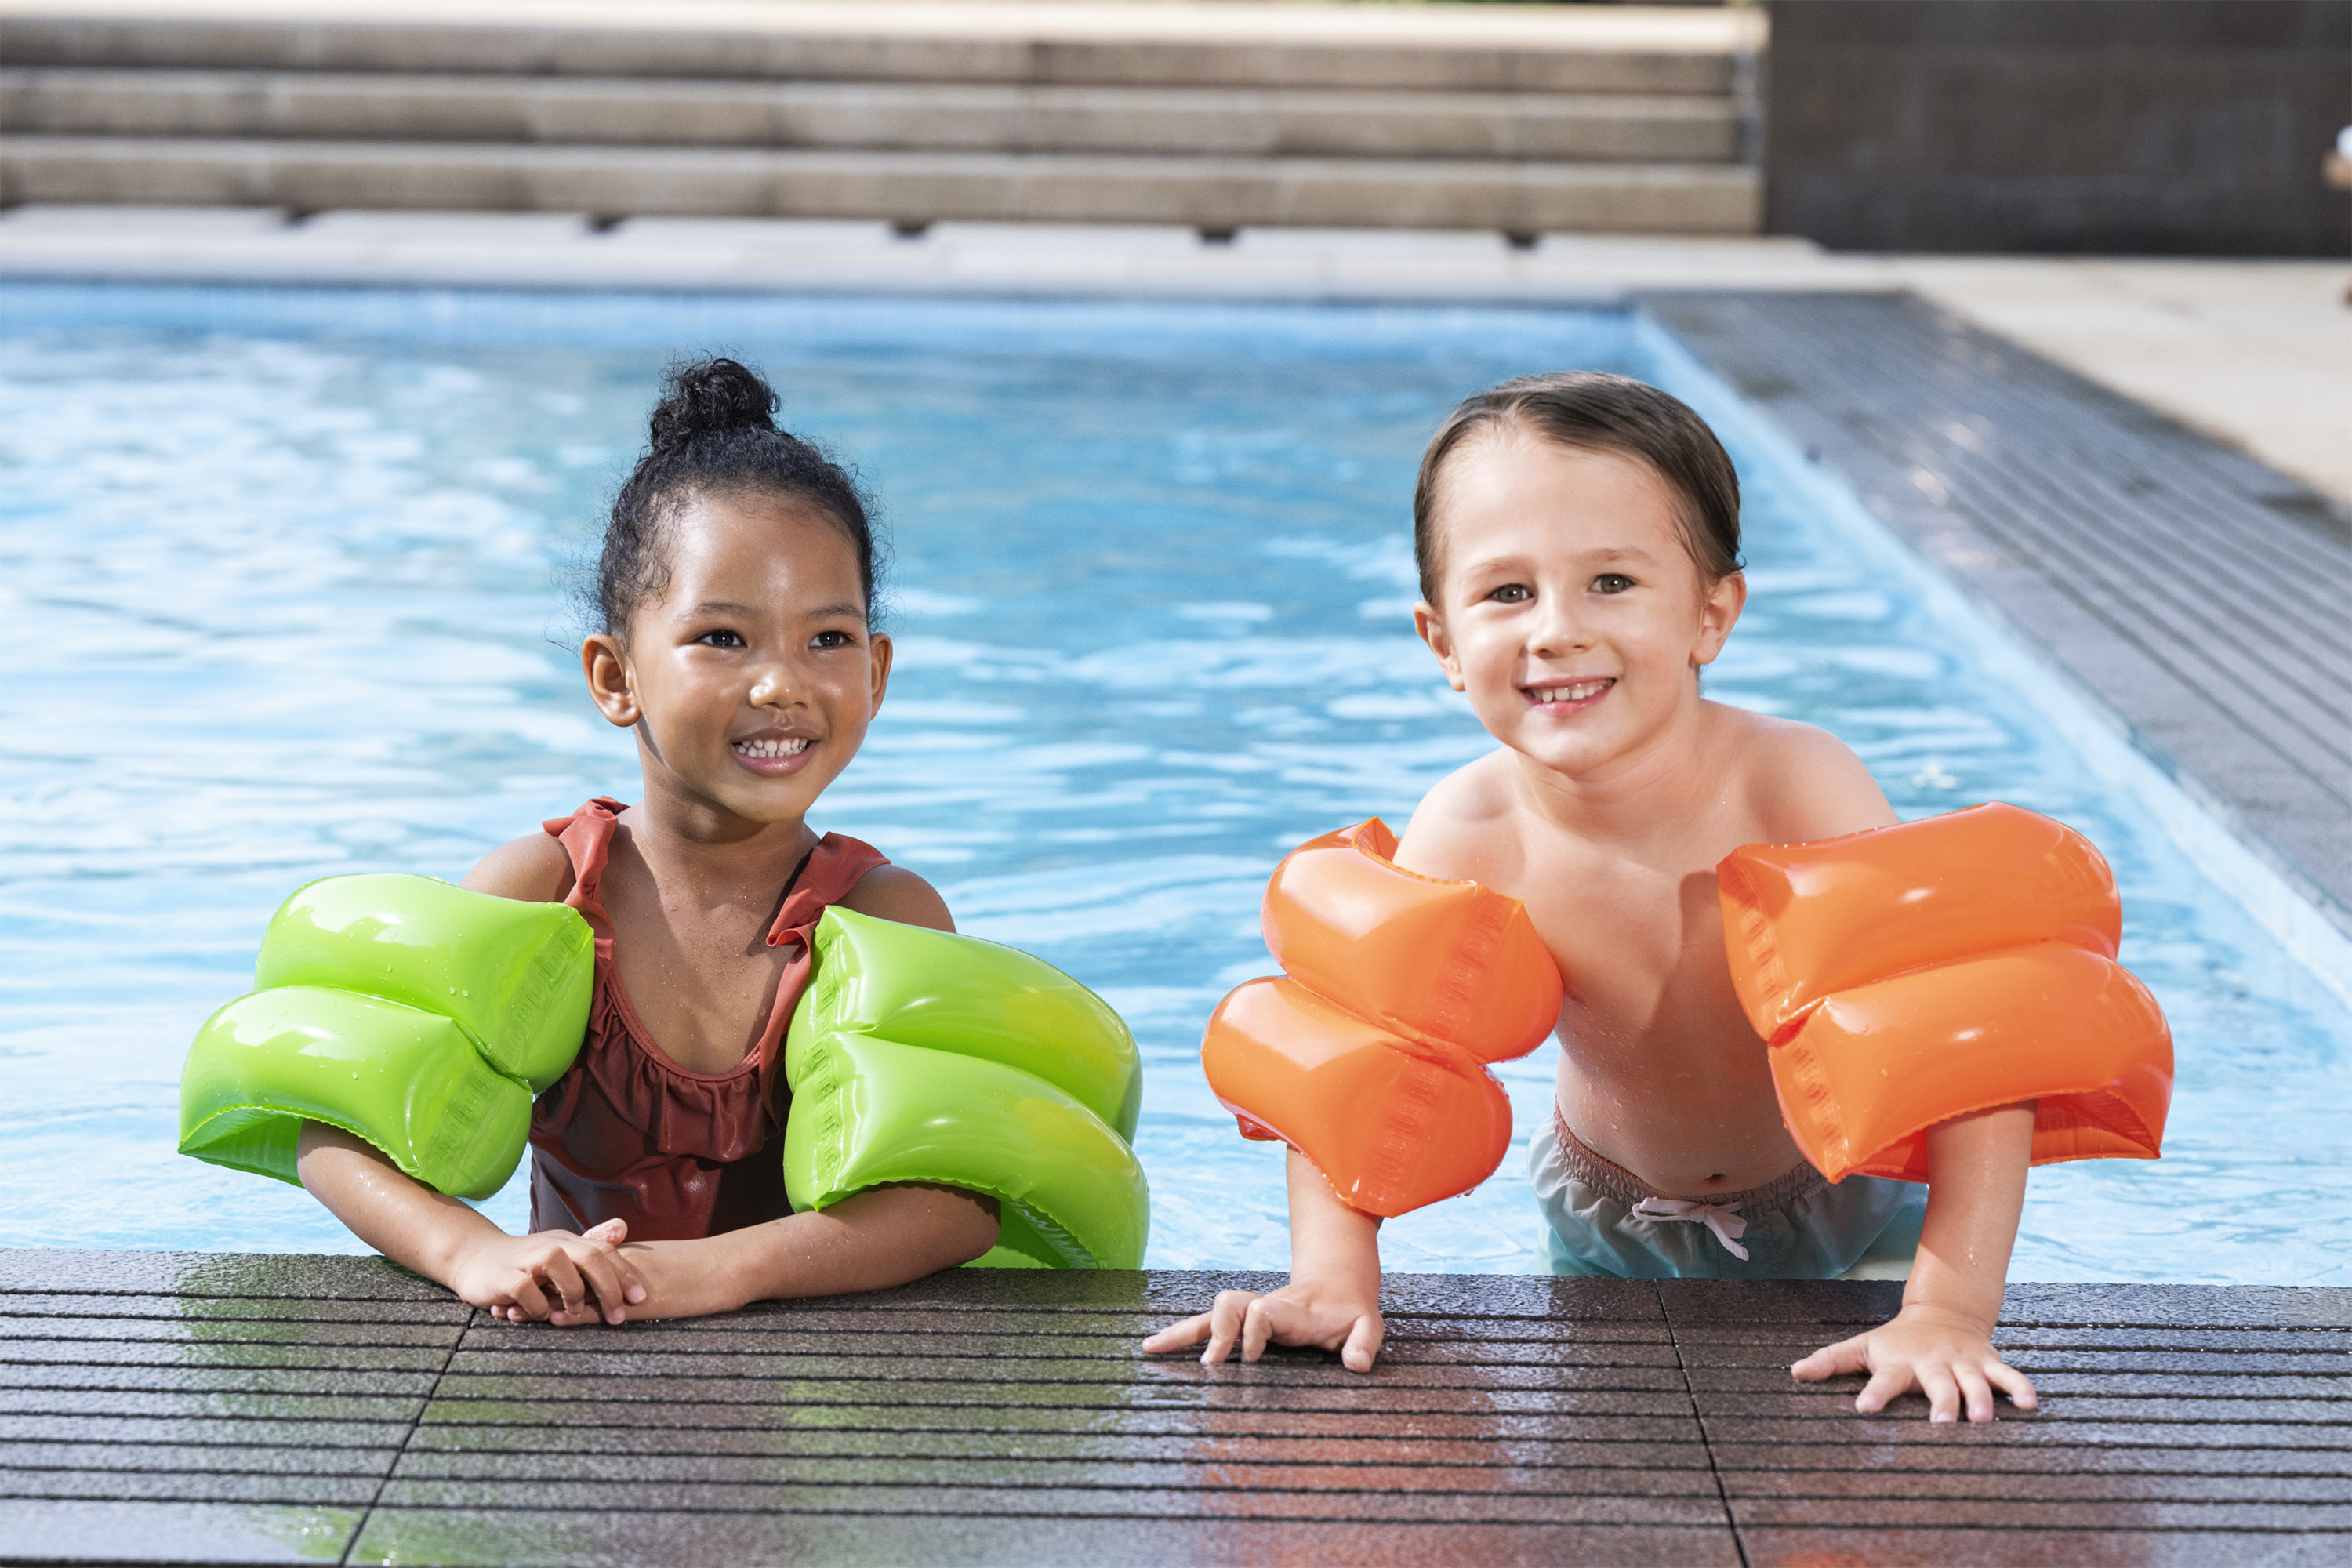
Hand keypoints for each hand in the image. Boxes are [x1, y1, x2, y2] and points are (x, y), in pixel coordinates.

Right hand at [454, 1218, 646, 1325]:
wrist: (475, 1260)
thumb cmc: (525, 1263)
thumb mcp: (560, 1251)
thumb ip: (590, 1245)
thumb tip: (622, 1227)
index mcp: (568, 1242)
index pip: (604, 1251)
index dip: (625, 1274)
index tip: (640, 1299)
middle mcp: (551, 1245)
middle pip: (589, 1256)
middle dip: (609, 1287)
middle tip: (618, 1316)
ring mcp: (526, 1260)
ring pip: (559, 1265)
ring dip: (573, 1293)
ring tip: (574, 1313)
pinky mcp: (503, 1277)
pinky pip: (525, 1289)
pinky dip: (537, 1306)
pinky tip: (541, 1316)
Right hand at [1141, 1276, 1384, 1372]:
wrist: (1336, 1282)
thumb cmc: (1350, 1311)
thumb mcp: (1369, 1325)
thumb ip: (1364, 1342)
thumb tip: (1357, 1364)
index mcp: (1293, 1312)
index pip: (1263, 1312)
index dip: (1253, 1331)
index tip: (1249, 1358)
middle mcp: (1265, 1308)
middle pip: (1229, 1304)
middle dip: (1215, 1332)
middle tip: (1210, 1365)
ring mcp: (1250, 1314)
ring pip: (1210, 1313)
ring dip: (1183, 1331)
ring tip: (1152, 1350)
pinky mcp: (1240, 1322)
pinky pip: (1206, 1325)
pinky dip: (1179, 1335)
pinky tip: (1153, 1347)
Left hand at [1792, 1301, 2037, 1421]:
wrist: (1942, 1313)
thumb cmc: (1896, 1341)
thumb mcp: (1862, 1346)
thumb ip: (1831, 1361)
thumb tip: (1793, 1373)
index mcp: (1899, 1362)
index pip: (1883, 1379)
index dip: (1875, 1393)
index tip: (1865, 1408)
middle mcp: (1933, 1363)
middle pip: (1937, 1384)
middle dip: (1940, 1402)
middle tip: (1940, 1424)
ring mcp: (1963, 1362)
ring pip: (1974, 1382)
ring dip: (1980, 1399)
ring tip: (1983, 1419)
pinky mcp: (1988, 1362)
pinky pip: (2008, 1375)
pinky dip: (2021, 1388)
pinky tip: (2031, 1405)